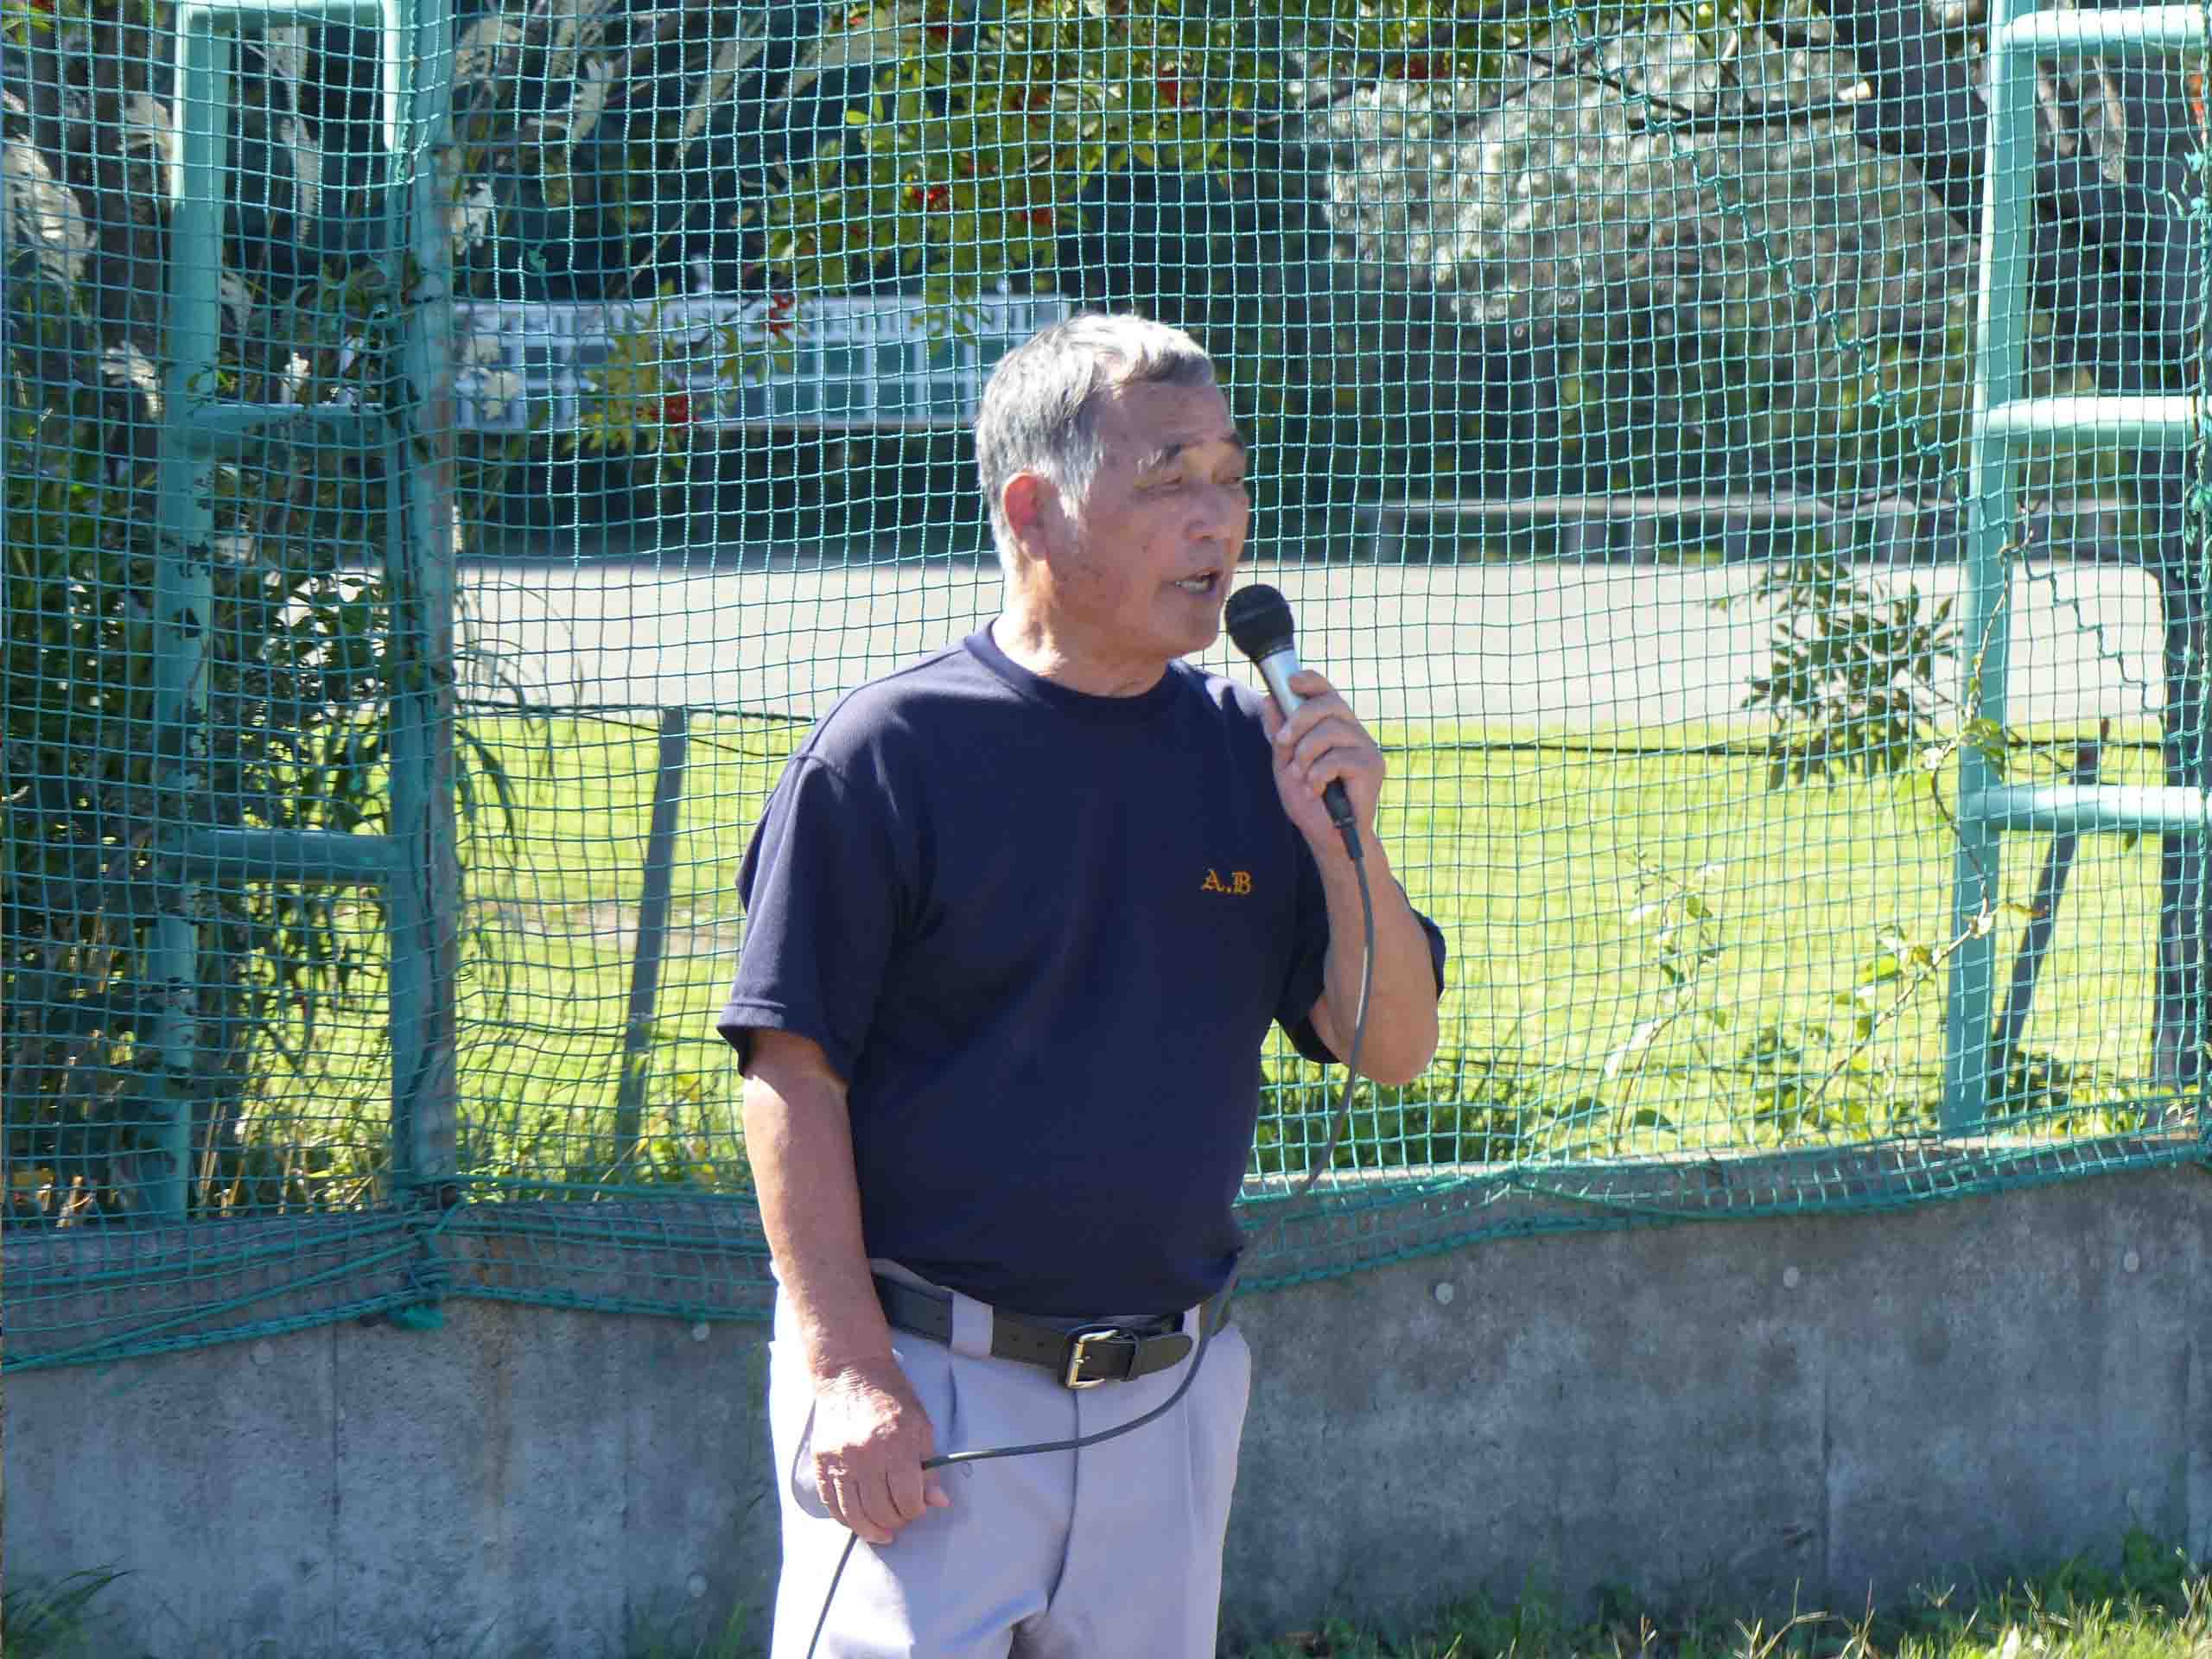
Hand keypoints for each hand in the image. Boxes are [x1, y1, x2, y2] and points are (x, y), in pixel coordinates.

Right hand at [809, 1354, 952, 1543]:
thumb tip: (938, 1501)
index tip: (917, 1506)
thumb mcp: (921, 1426)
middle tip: (901, 1518)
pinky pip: (831, 1504)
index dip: (916, 1510)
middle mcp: (866, 1456)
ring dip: (871, 1529)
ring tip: (882, 1531)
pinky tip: (858, 1521)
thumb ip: (928, 1466)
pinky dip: (846, 1519)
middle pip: (881, 1511)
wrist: (852, 1373)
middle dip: (895, 1521)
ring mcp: (840, 1460)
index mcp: (896, 1445)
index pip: (907, 1499)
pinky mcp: (821, 1462)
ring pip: (854, 1514)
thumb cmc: (892, 1397)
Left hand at [1261, 670, 1385, 859]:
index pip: (1327, 692)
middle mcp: (1354, 732)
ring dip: (1305, 755)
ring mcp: (1366, 748)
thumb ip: (1280, 735)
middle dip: (1298, 719)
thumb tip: (1270, 701)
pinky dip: (1317, 775)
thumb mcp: (1285, 765)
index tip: (1291, 683)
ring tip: (1302, 777)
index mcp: (1335, 726)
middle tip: (1283, 743)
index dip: (1311, 681)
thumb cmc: (1309, 800)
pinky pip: (1338, 758)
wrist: (1328, 837)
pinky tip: (1316, 790)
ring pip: (1330, 731)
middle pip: (1329, 703)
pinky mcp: (1372, 767)